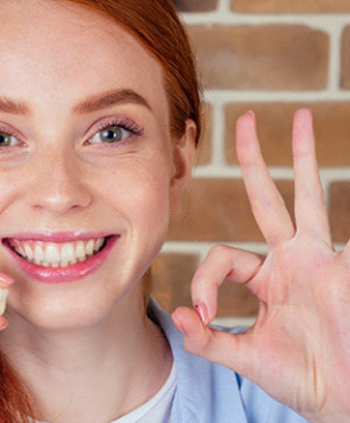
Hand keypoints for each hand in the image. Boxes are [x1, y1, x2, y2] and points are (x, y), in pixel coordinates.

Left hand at [172, 109, 349, 422]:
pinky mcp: (345, 271)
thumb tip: (178, 315)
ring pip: (308, 196)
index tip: (201, 311)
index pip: (222, 255)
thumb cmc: (301, 377)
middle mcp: (292, 259)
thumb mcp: (247, 356)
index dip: (204, 278)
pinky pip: (349, 238)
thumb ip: (210, 338)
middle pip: (267, 198)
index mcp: (266, 277)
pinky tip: (342, 172)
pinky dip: (344, 210)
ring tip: (299, 115)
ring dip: (302, 158)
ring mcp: (322, 259)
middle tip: (242, 120)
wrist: (344, 400)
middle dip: (253, 161)